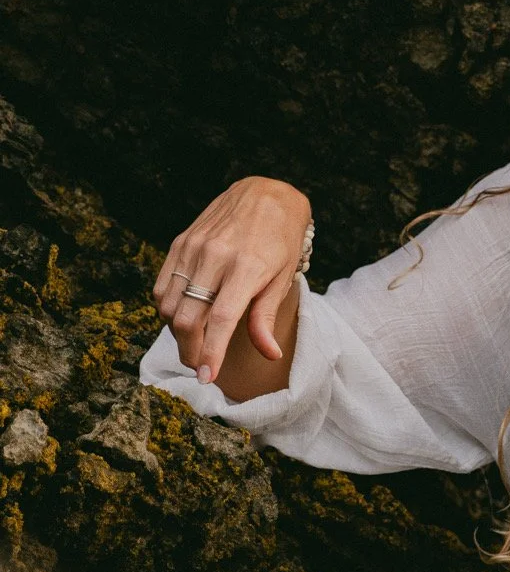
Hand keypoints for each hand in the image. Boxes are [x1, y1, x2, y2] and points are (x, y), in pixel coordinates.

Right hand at [153, 178, 310, 391]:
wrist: (266, 194)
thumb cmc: (281, 240)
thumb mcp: (283, 278)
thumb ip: (266, 317)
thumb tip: (268, 354)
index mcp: (247, 268)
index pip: (221, 320)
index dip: (211, 352)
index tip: (206, 377)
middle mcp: (215, 257)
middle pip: (187, 318)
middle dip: (190, 350)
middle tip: (200, 365)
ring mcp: (193, 248)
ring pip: (169, 305)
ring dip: (177, 331)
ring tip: (195, 340)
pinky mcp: (180, 242)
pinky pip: (162, 285)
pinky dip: (167, 307)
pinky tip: (184, 314)